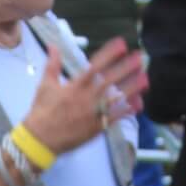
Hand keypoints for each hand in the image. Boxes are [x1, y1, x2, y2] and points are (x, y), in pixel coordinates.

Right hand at [23, 37, 147, 156]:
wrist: (40, 140)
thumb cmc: (41, 112)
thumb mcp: (45, 85)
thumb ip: (52, 64)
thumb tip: (53, 46)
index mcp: (74, 87)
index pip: (95, 66)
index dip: (109, 54)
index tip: (121, 44)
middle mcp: (86, 99)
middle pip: (110, 81)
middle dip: (126, 68)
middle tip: (140, 58)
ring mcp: (92, 114)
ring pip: (115, 99)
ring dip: (132, 88)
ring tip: (145, 78)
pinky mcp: (95, 128)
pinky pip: (114, 118)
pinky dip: (125, 111)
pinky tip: (137, 104)